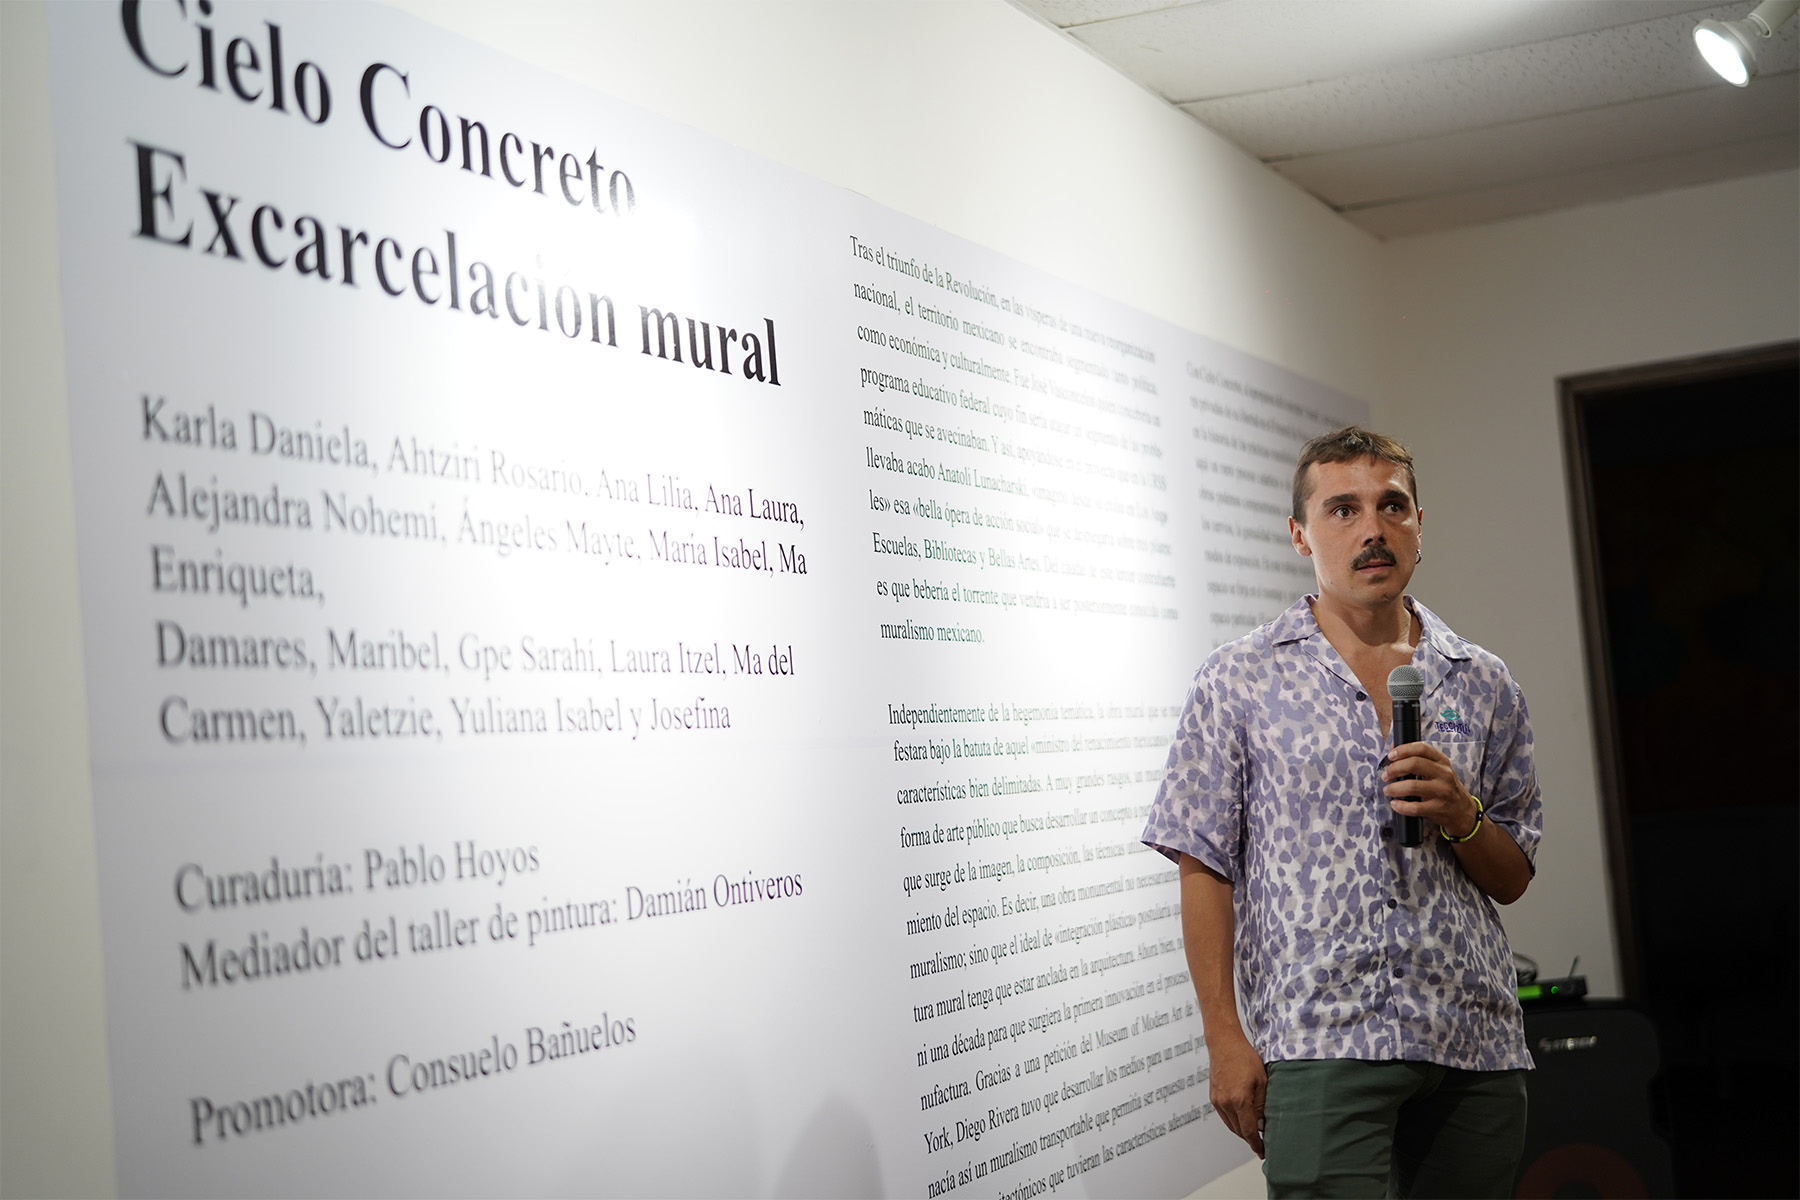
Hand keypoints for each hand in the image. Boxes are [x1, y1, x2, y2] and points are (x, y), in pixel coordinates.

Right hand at [1207, 1030, 1267, 1158]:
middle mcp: (1225, 1103)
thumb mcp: (1262, 1081)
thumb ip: (1262, 1105)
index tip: (1262, 1151)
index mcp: (1239, 1100)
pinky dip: (1234, 1121)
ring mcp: (1217, 1100)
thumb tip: (1263, 1123)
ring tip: (1253, 1129)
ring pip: (1231, 1125)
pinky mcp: (1213, 1097)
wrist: (1224, 1043)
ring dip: (1242, 1130)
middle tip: (1262, 1140)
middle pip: (1239, 1131)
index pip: (1249, 1131)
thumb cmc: (1243, 1056)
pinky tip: (1242, 1117)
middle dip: (1250, 1138)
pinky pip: (1224, 1116)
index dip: (1257, 1144)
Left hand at [1384, 741, 1478, 838]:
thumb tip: (1393, 747)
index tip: (1390, 756)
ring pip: (1412, 786)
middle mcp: (1443, 774)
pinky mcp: (1438, 808)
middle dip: (1394, 769)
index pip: (1421, 748)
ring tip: (1388, 790)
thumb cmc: (1444, 787)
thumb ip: (1416, 757)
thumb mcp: (1436, 769)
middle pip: (1414, 764)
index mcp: (1441, 761)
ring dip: (1394, 788)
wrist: (1462, 811)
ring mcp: (1442, 792)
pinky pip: (1415, 807)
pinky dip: (1401, 806)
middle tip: (1386, 775)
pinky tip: (1396, 804)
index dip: (1403, 749)